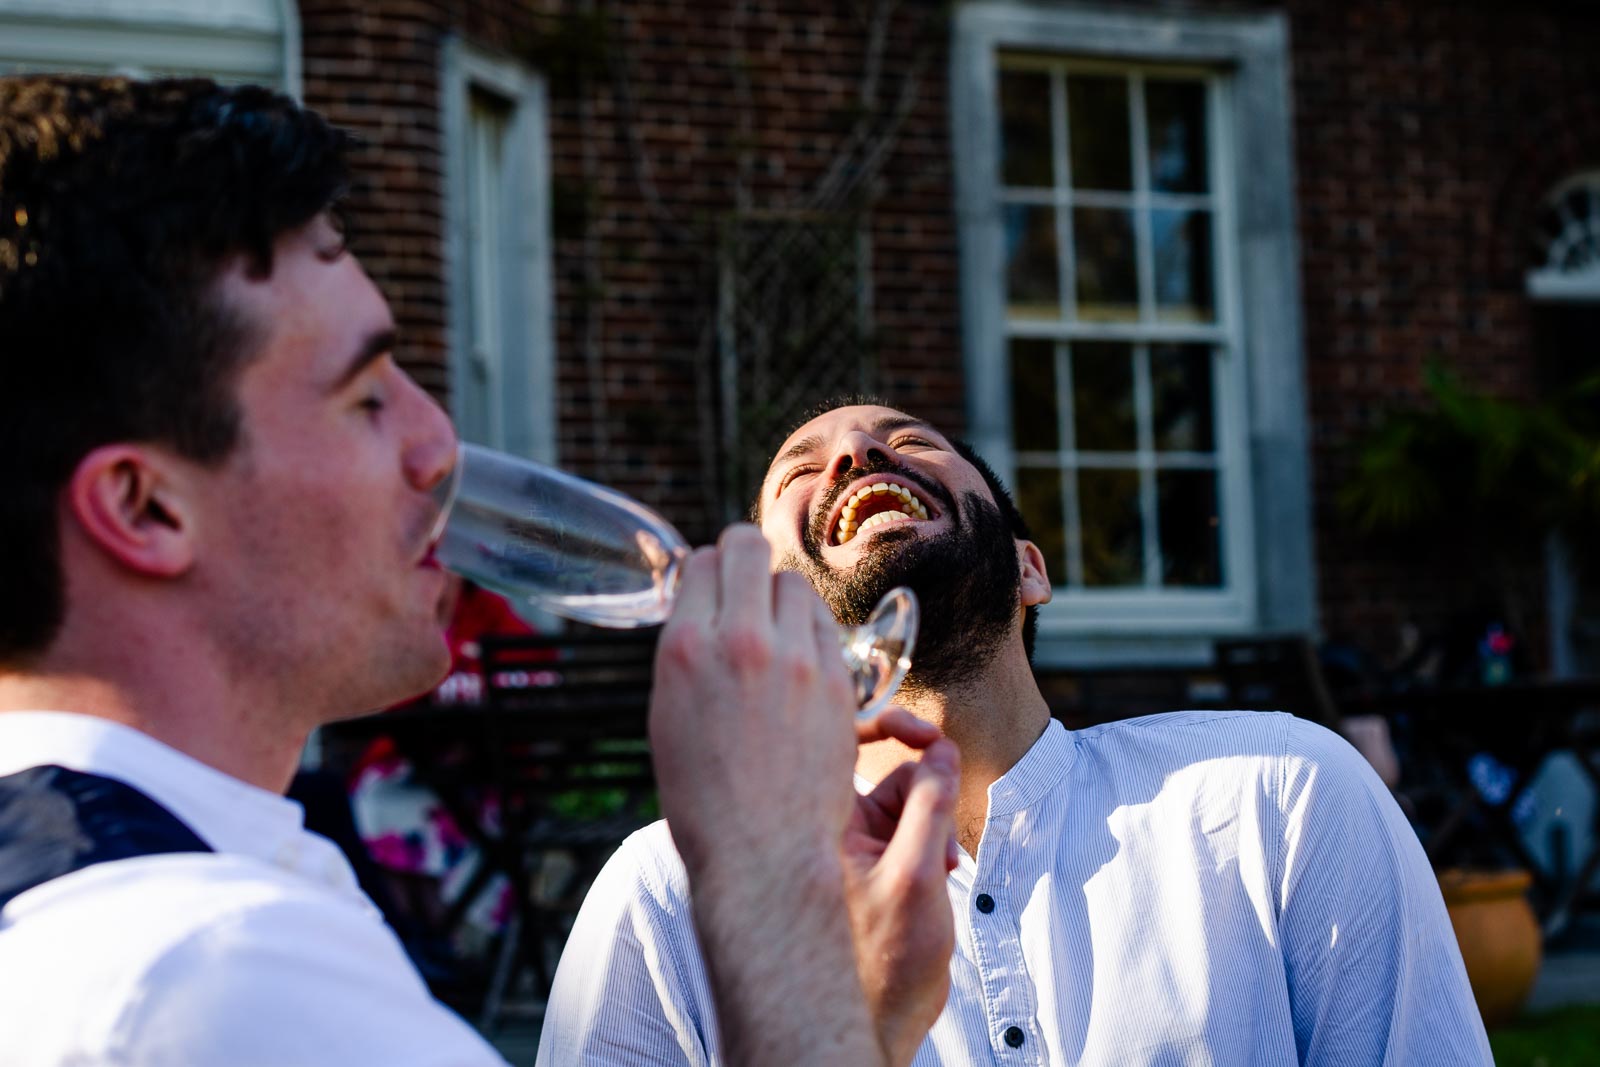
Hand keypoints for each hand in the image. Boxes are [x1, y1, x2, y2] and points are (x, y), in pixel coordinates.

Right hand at [649, 525, 858, 876]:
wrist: (762, 852)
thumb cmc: (703, 796)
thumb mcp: (668, 714)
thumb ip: (687, 653)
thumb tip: (703, 610)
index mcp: (687, 648)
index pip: (703, 561)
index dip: (707, 571)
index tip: (711, 588)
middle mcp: (742, 641)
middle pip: (750, 549)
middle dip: (744, 559)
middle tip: (743, 584)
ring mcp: (796, 658)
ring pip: (794, 583)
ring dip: (780, 598)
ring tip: (773, 633)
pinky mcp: (837, 681)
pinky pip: (826, 625)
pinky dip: (811, 633)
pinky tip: (801, 662)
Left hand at [843, 708, 960, 1066]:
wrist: (881, 1019)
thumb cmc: (885, 961)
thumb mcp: (918, 874)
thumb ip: (931, 806)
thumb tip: (941, 751)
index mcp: (824, 822)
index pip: (844, 742)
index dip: (888, 724)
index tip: (927, 732)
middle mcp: (835, 828)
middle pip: (890, 771)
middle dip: (927, 792)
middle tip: (944, 827)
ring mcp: (856, 847)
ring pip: (908, 801)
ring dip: (936, 824)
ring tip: (945, 865)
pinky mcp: (877, 864)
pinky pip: (911, 829)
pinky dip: (934, 843)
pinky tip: (944, 873)